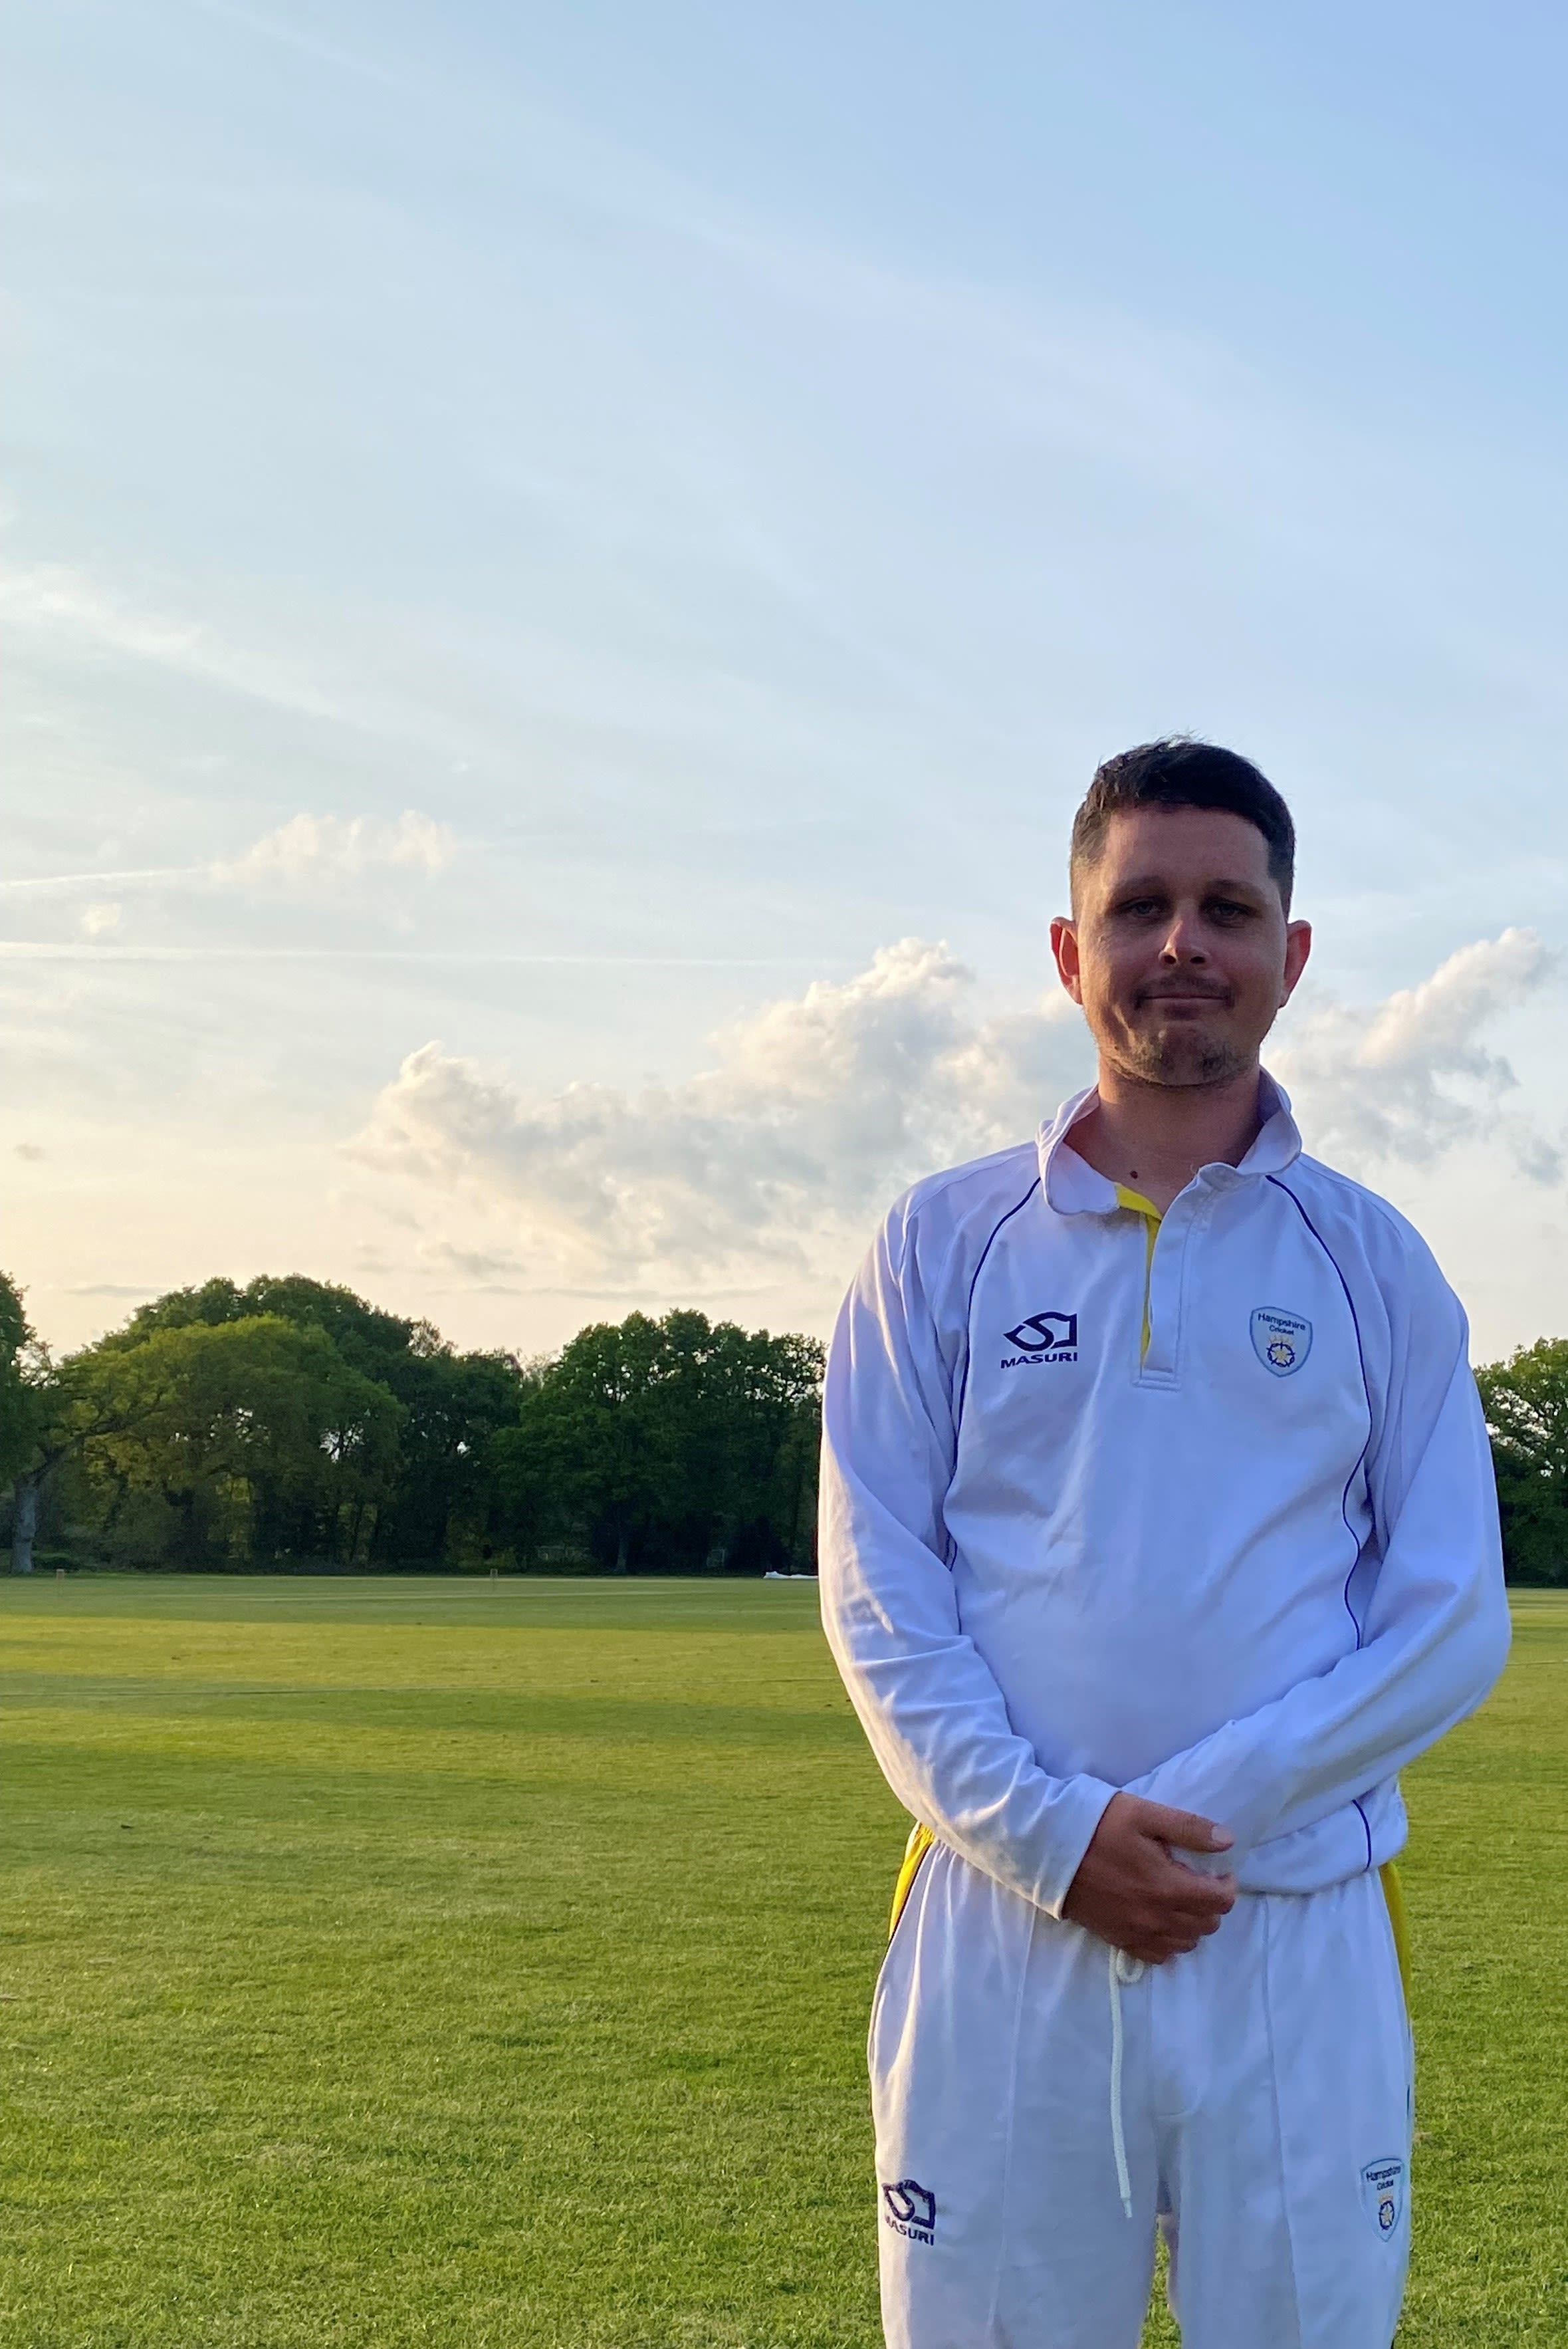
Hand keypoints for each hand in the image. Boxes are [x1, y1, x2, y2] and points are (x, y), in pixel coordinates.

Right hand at [1061, 1793, 1236, 1962]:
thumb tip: (1227, 1841)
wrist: (1049, 1848)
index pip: (1220, 1901)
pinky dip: (1168, 1941)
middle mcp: (1157, 1917)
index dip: (1227, 1884)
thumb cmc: (1098, 1825)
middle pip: (1207, 1925)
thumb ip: (1189, 1828)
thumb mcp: (1144, 1814)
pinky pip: (1159, 1955)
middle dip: (1211, 1903)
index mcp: (1168, 1886)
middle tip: (1197, 1880)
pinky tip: (1160, 1919)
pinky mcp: (1119, 1939)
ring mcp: (1137, 1932)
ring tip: (1179, 1898)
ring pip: (1186, 1942)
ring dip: (1192, 1923)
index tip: (1217, 1870)